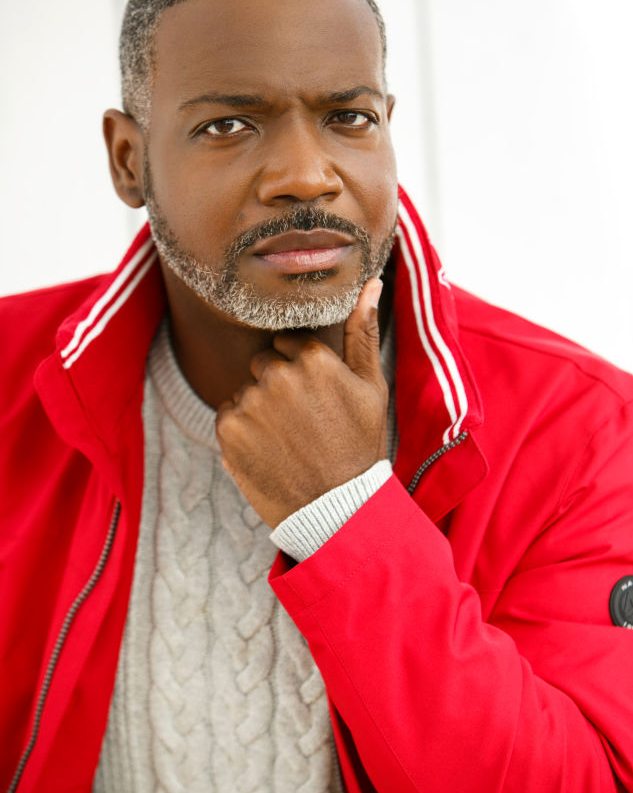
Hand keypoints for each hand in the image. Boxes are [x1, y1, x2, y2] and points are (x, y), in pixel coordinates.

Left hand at [215, 279, 387, 527]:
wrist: (337, 508)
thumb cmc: (359, 445)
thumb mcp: (372, 387)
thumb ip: (363, 331)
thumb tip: (369, 283)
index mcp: (313, 357)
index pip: (289, 344)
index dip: (302, 371)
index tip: (316, 398)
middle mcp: (277, 374)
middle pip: (264, 365)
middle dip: (278, 386)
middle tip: (304, 422)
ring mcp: (250, 402)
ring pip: (247, 391)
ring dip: (260, 409)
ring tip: (288, 440)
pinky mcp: (228, 430)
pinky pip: (228, 414)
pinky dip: (242, 430)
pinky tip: (269, 450)